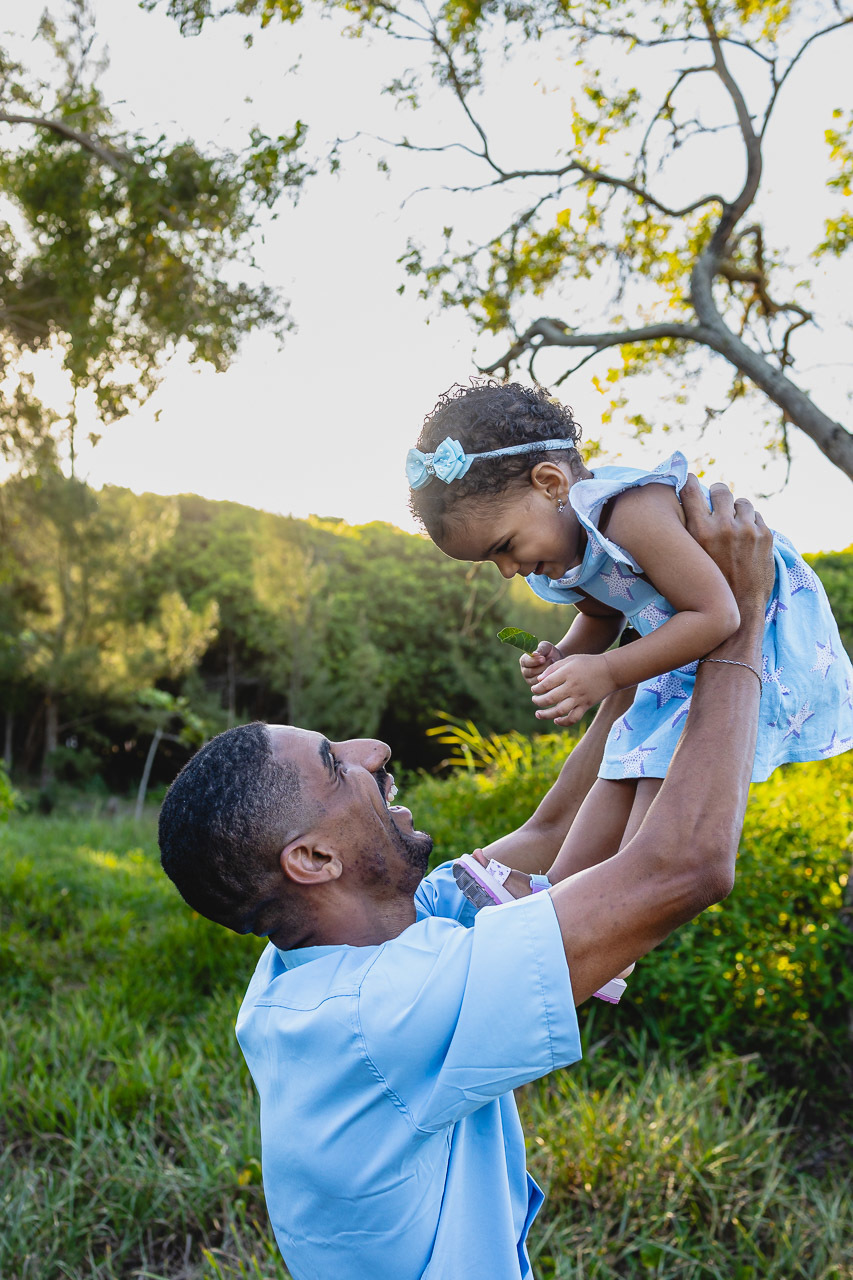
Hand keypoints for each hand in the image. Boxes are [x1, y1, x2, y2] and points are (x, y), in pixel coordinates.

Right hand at [520, 640, 563, 689]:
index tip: (543, 658)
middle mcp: (525, 671)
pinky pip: (542, 686)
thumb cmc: (550, 652)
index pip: (525, 662)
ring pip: (537, 680)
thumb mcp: (545, 647)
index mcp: (524, 661)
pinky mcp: (537, 688)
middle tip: (552, 660)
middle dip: (543, 666)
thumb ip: (540, 649)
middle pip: (531, 672)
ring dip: (546, 673)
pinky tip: (555, 673)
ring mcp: (530, 680)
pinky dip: (549, 680)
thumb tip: (534, 654)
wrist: (558, 660)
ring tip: (554, 666)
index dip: (534, 661)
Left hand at [531, 653, 618, 725]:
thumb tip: (539, 680)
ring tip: (538, 714)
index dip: (537, 688)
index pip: (546, 684)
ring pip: (560, 710)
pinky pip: (573, 718)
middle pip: (550, 698)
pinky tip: (556, 720)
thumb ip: (554, 668)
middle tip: (534, 700)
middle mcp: (573, 686)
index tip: (535, 689)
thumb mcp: (570, 659)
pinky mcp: (586, 705)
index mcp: (567, 673)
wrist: (611, 671)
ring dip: (546, 714)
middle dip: (538, 701)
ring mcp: (580, 697)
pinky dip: (564, 722)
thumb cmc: (588, 663)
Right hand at [680, 475, 773, 607]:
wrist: (738, 608)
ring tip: (735, 523)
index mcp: (699, 531)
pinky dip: (751, 523)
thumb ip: (686, 535)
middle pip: (720, 490)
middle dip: (718, 494)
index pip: (690, 489)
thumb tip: (678, 513)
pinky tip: (746, 537)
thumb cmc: (708, 585)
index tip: (691, 482)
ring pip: (742, 502)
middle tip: (717, 503)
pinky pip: (757, 516)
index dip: (690, 482)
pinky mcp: (765, 535)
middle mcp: (723, 526)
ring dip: (737, 509)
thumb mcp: (690, 559)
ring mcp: (747, 530)